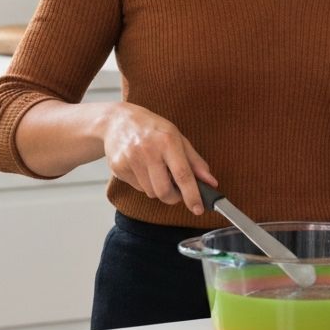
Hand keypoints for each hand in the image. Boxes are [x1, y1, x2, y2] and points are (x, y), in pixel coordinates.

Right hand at [102, 102, 216, 215]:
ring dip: (157, 188)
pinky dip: (144, 183)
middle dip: (174, 197)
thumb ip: (195, 161)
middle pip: (164, 191)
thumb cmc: (152, 128)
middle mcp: (148, 150)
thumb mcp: (177, 137)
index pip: (182, 174)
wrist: (118, 121)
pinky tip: (141, 167)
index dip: (192, 195)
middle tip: (176, 190)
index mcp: (167, 141)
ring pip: (151, 192)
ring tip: (155, 170)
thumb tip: (211, 182)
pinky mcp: (118, 167)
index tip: (198, 209)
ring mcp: (131, 159)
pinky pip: (138, 188)